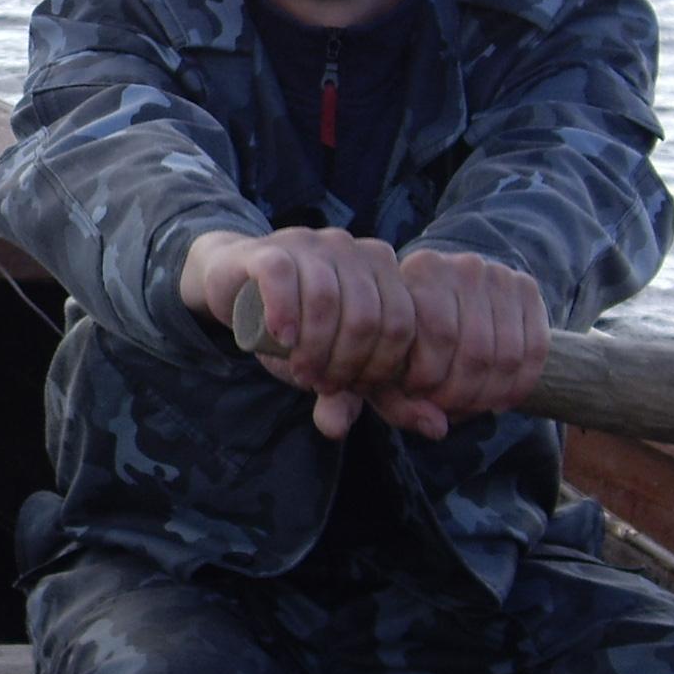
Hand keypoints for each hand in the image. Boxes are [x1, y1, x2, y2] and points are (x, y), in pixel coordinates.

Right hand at [182, 227, 415, 437]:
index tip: (351, 389)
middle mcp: (354, 249)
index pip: (403, 324)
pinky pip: (284, 278)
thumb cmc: (297, 328)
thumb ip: (381, 394)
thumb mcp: (340, 363)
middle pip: (367, 316)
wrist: (235, 286)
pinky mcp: (269, 250)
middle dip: (346, 363)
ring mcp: (312, 245)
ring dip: (315, 348)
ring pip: (327, 298)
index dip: (380, 367)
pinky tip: (283, 338)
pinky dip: (285, 313)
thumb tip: (438, 428)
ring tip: (301, 371)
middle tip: (321, 383)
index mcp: (385, 271)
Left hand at [376, 249, 547, 440]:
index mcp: (420, 272)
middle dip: (462, 394)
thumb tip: (437, 429)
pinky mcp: (527, 288)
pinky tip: (498, 402)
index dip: (430, 379)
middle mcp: (462, 266)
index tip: (418, 397)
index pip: (438, 334)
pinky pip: (535, 350)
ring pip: (509, 355)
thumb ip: (390, 403)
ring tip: (469, 408)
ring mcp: (499, 275)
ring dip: (490, 396)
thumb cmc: (403, 341)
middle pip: (478, 349)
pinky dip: (519, 387)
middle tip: (447, 410)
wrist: (442, 300)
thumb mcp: (379, 367)